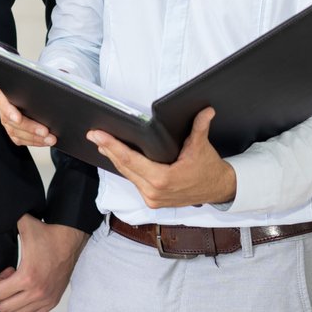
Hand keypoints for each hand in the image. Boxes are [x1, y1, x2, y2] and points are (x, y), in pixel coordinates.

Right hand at [0, 89, 54, 147]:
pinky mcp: (12, 131)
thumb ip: (32, 88)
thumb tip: (46, 95)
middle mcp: (3, 109)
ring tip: (49, 139)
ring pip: (16, 133)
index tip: (18, 119)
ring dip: (35, 138)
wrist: (26, 93)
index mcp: (3, 95)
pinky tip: (44, 141)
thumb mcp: (28, 84)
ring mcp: (7, 122)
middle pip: (12, 122)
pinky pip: (20, 140)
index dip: (10, 112)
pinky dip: (34, 142)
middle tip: (45, 131)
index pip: (2, 102)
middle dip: (31, 128)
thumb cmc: (28, 87)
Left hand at [0, 214, 87, 311]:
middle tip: (12, 279)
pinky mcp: (52, 301)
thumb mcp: (25, 225)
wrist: (71, 239)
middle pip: (4, 308)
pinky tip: (27, 293)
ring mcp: (46, 299)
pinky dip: (25, 310)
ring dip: (14, 302)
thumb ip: (8, 218)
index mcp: (27, 276)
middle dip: (3, 294)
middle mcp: (37, 292)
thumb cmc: (47, 233)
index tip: (7, 271)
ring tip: (20, 286)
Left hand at [88, 107, 235, 208]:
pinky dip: (125, 168)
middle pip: (124, 168)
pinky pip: (134, 181)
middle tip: (93, 134)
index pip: (130, 160)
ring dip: (114, 158)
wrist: (218, 189)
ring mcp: (152, 198)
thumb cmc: (208, 168)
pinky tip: (116, 156)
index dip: (113, 146)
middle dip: (108, 149)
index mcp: (163, 179)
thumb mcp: (202, 146)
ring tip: (101, 142)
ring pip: (127, 175)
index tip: (99, 136)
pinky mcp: (152, 201)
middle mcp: (153, 192)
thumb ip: (200, 127)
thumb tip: (206, 110)